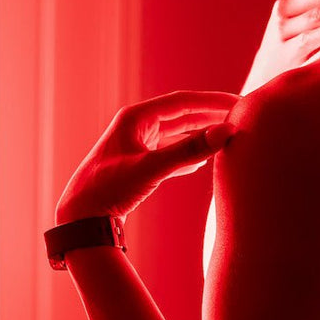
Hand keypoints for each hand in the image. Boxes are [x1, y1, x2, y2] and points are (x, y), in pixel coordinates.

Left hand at [55, 91, 239, 225]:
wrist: (79, 218)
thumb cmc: (108, 189)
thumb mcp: (151, 169)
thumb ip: (189, 150)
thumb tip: (226, 132)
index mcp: (136, 118)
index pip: (183, 102)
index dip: (213, 102)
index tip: (239, 103)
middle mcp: (136, 126)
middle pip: (182, 115)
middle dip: (210, 116)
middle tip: (240, 117)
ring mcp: (137, 144)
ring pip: (177, 133)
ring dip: (201, 134)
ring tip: (227, 136)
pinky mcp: (137, 163)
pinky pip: (169, 151)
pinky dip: (187, 153)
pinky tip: (202, 160)